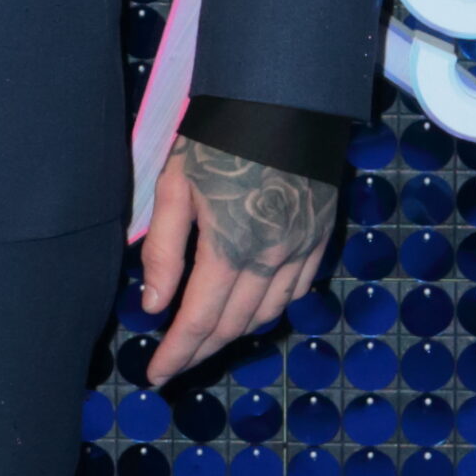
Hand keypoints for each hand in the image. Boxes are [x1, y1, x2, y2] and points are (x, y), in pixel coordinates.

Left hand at [139, 136, 334, 382]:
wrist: (284, 99)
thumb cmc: (218, 136)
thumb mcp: (176, 184)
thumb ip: (165, 250)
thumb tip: (155, 306)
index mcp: (231, 248)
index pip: (199, 320)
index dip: (177, 354)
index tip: (156, 376)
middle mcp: (271, 260)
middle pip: (232, 326)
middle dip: (199, 351)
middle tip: (174, 364)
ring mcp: (302, 252)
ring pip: (266, 316)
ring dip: (233, 334)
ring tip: (203, 339)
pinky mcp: (321, 239)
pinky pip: (295, 294)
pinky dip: (268, 311)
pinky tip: (249, 310)